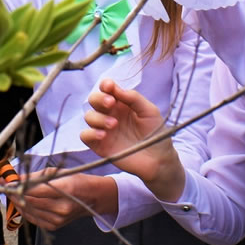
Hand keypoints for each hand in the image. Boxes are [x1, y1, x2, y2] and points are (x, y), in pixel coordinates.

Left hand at [13, 170, 118, 230]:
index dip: (17, 185)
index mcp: (64, 190)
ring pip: (28, 211)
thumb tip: (16, 178)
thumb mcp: (59, 172)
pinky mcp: (54, 226)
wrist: (93, 198)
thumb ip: (36, 176)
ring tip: (9, 192)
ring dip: (16, 201)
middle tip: (3, 185)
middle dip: (14, 193)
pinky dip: (23, 210)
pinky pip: (33, 218)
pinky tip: (18, 202)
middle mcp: (61, 207)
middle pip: (29, 201)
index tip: (6, 180)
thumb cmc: (76, 181)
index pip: (34, 189)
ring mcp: (57, 219)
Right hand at [79, 78, 184, 200]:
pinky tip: (103, 135)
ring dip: (98, 117)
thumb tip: (116, 88)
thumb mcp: (149, 111)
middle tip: (111, 103)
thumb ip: (134, 98)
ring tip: (114, 124)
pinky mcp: (100, 146)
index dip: (105, 85)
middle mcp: (110, 114)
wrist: (159, 159)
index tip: (109, 86)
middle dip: (99, 98)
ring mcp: (104, 130)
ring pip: (89, 117)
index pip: (107, 89)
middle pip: (94, 100)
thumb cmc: (156, 133)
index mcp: (121, 103)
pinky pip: (85, 136)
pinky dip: (90, 133)